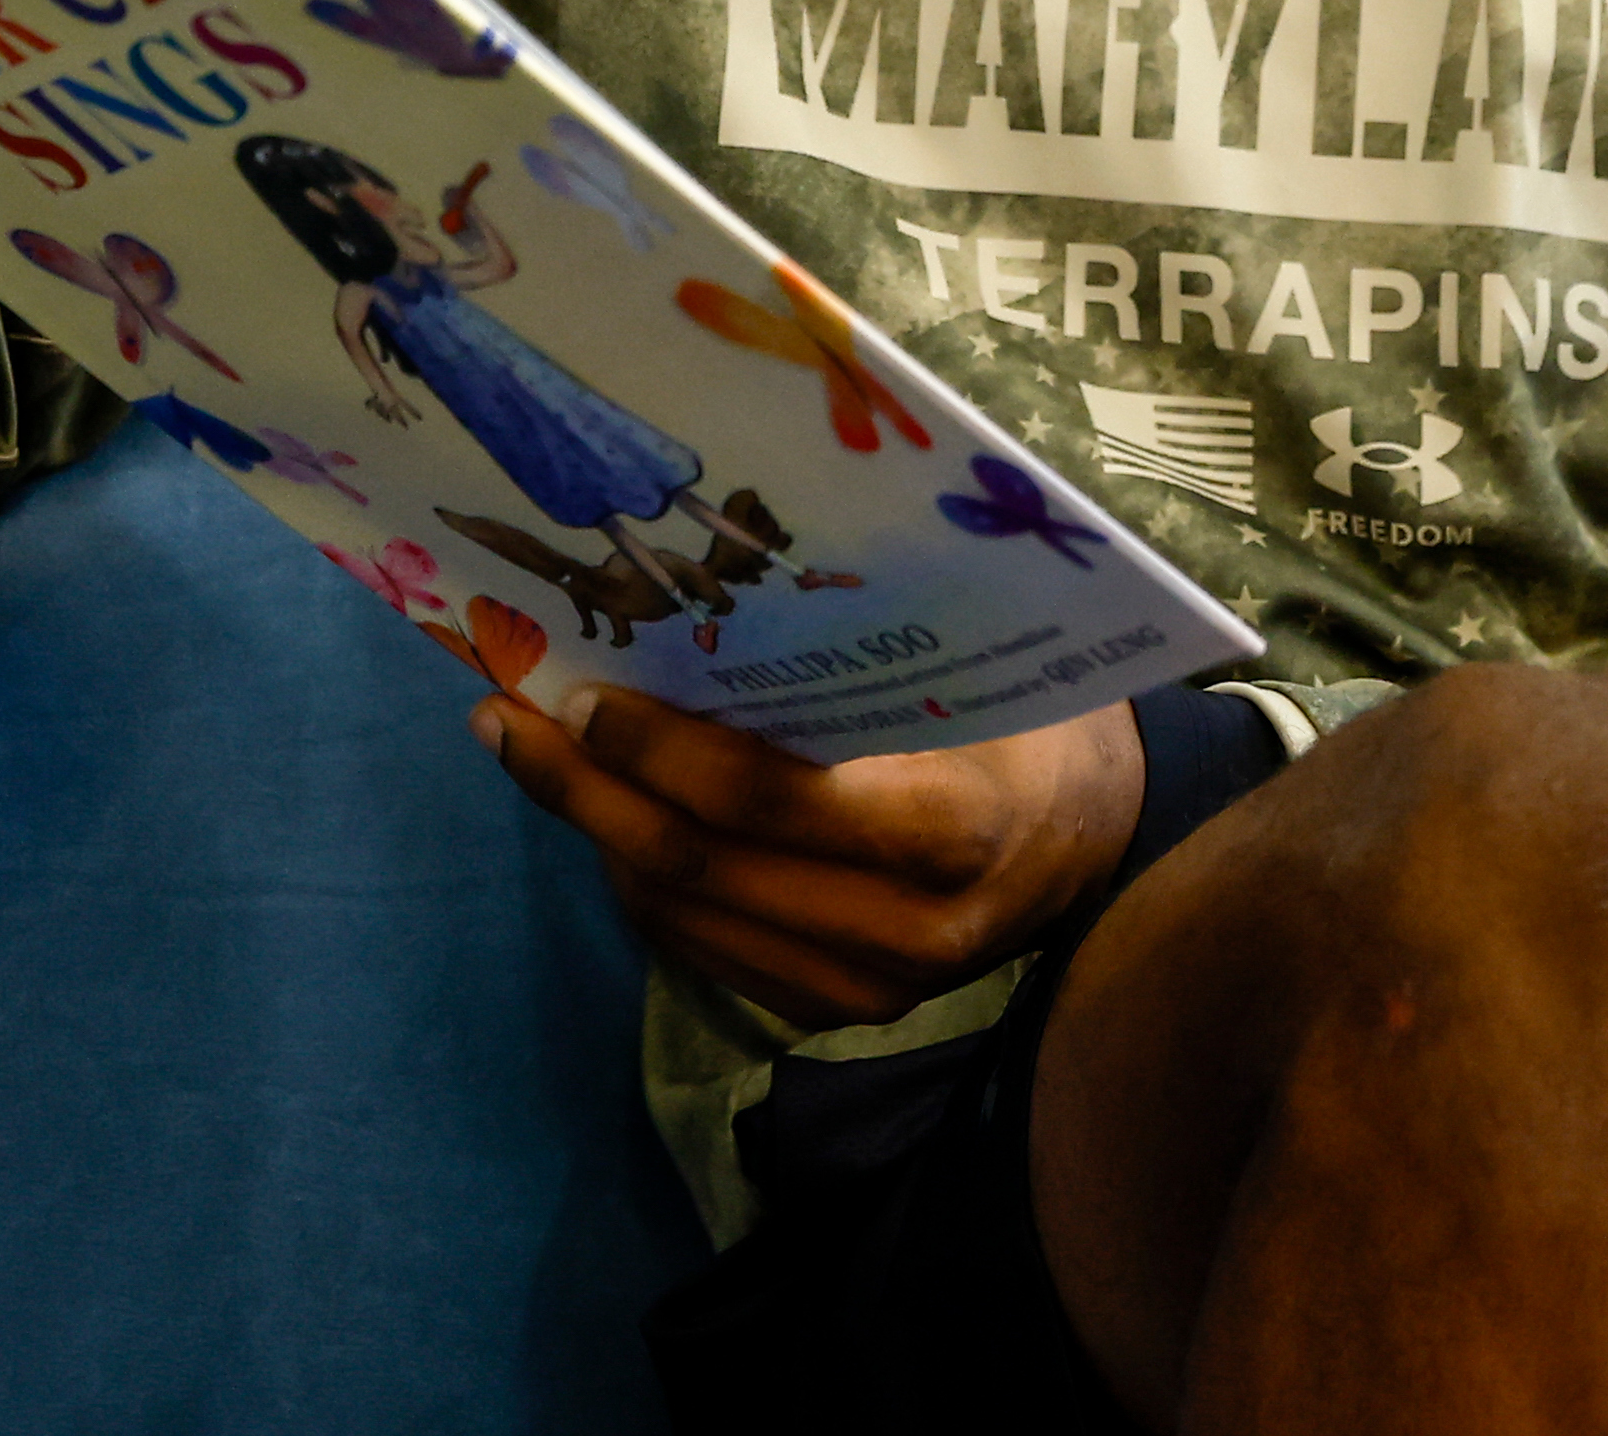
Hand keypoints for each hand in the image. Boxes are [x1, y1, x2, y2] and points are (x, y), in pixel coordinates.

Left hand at [475, 690, 1146, 1029]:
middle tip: (511, 718)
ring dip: (593, 835)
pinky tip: (599, 817)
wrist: (1095, 841)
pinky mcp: (832, 1016)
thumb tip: (698, 592)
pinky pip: (702, 951)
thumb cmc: (1028, 717)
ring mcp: (866, 991)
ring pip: (686, 917)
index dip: (662, 750)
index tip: (585, 689)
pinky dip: (636, 881)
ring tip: (529, 754)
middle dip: (588, 791)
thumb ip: (862, 659)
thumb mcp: (972, 670)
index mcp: (953, 829)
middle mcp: (907, 933)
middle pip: (703, 867)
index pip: (772, 801)